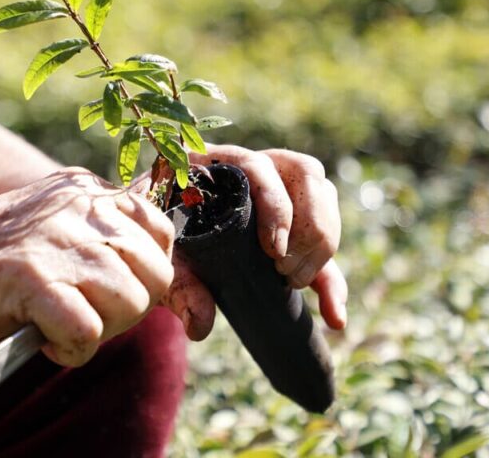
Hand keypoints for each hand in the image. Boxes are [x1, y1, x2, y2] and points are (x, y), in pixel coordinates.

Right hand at [0, 168, 174, 366]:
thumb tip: (160, 261)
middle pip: (156, 274)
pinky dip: (71, 350)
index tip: (119, 297)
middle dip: (128, 308)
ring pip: (132, 302)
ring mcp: (56, 240)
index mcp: (85, 191)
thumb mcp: (50, 231)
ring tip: (57, 325)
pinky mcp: (31, 279)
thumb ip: (100, 237)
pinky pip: (89, 331)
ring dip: (101, 330)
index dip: (149, 275)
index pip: (161, 231)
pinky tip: (43, 342)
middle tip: (83, 315)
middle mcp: (78, 207)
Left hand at [159, 145, 347, 339]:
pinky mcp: (295, 230)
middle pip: (306, 175)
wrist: (154, 250)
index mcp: (219, 164)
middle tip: (283, 269)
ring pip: (325, 201)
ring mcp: (282, 194)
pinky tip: (334, 318)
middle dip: (307, 225)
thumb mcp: (163, 262)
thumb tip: (200, 325)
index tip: (274, 247)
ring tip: (293, 282)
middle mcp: (256, 170)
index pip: (259, 165)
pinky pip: (324, 248)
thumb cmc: (156, 242)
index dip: (276, 203)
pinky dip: (333, 284)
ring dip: (321, 246)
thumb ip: (179, 286)